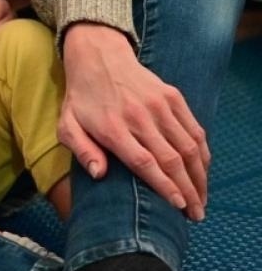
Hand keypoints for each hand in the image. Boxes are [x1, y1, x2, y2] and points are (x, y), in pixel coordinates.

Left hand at [58, 22, 209, 219]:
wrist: (98, 55)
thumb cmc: (82, 97)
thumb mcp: (67, 124)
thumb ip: (82, 149)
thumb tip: (99, 175)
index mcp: (112, 127)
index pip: (145, 162)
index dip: (164, 186)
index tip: (178, 206)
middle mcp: (139, 116)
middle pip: (172, 160)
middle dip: (189, 191)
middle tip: (196, 214)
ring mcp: (159, 105)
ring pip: (189, 147)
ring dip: (200, 177)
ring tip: (202, 199)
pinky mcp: (173, 97)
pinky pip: (195, 130)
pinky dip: (203, 154)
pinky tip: (203, 172)